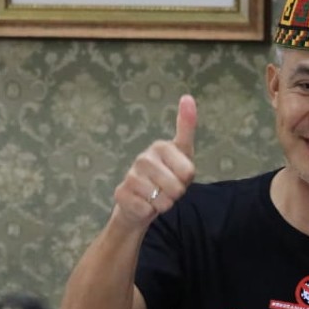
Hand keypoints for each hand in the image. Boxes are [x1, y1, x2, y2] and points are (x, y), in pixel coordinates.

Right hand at [112, 94, 196, 227]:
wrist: (140, 202)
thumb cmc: (166, 176)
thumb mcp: (183, 153)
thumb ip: (186, 127)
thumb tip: (188, 97)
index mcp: (160, 147)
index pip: (188, 172)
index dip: (187, 181)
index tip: (179, 176)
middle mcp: (143, 158)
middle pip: (176, 188)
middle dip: (175, 195)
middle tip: (167, 190)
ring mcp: (130, 175)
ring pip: (161, 201)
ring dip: (162, 204)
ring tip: (155, 197)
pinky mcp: (120, 193)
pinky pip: (146, 209)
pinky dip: (149, 212)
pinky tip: (143, 204)